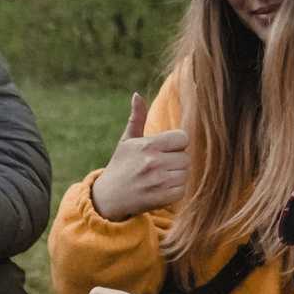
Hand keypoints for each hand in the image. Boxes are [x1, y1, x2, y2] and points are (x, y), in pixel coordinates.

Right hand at [88, 91, 189, 221]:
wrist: (107, 198)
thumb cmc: (120, 166)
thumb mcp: (126, 141)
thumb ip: (137, 118)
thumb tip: (137, 95)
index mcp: (148, 145)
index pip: (182, 138)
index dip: (175, 144)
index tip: (163, 151)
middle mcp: (154, 162)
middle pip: (186, 157)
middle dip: (175, 162)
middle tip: (159, 167)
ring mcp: (158, 181)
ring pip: (185, 174)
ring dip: (175, 177)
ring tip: (158, 179)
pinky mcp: (161, 198)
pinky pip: (181, 190)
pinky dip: (174, 192)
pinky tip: (159, 190)